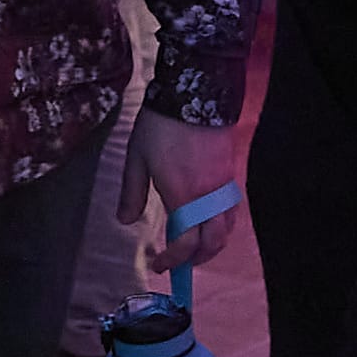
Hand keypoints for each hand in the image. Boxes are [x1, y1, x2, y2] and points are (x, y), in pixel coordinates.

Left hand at [121, 110, 239, 271]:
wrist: (194, 92)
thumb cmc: (161, 126)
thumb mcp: (136, 158)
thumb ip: (132, 192)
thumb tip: (125, 220)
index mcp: (183, 196)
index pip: (186, 244)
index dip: (174, 260)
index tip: (159, 264)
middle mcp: (208, 196)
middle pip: (214, 242)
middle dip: (198, 259)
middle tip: (180, 262)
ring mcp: (223, 185)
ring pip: (227, 227)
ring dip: (213, 243)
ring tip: (195, 245)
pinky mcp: (230, 172)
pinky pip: (231, 209)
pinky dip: (221, 223)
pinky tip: (207, 218)